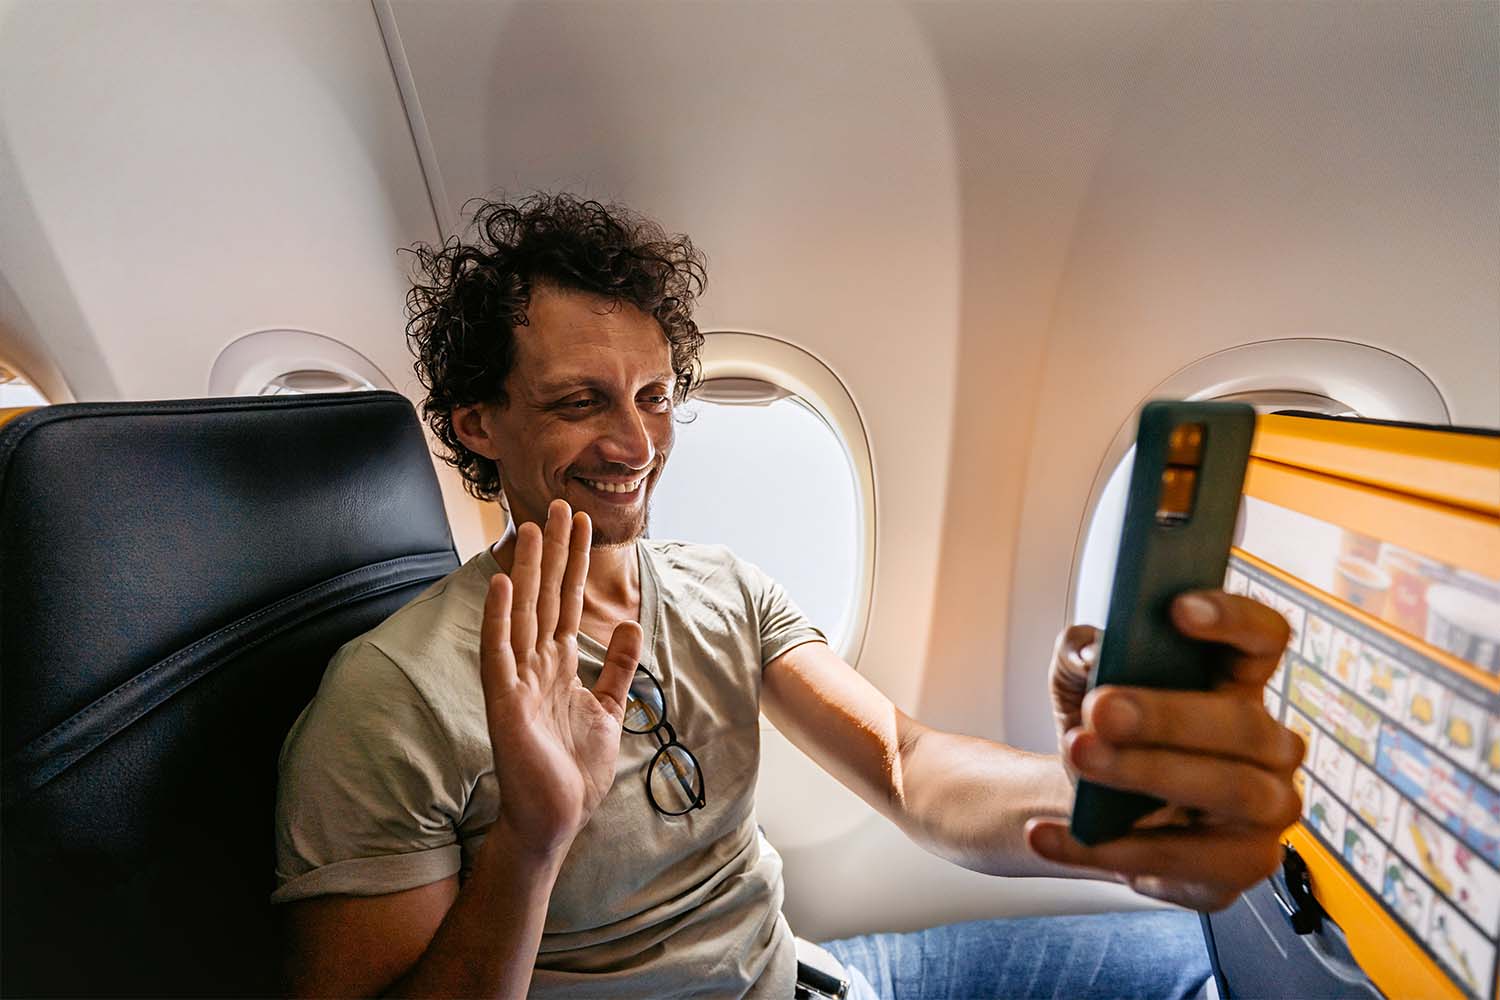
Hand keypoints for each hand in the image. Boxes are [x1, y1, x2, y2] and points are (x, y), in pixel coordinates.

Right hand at [480, 500, 642, 858]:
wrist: (555, 818)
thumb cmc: (574, 771)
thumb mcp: (608, 710)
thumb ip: (618, 670)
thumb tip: (630, 627)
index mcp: (558, 666)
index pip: (568, 602)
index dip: (575, 562)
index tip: (581, 523)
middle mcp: (535, 665)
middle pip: (546, 596)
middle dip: (553, 551)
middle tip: (558, 505)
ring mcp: (517, 680)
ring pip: (523, 613)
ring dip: (526, 570)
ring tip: (529, 527)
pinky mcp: (505, 701)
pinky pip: (500, 652)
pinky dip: (500, 618)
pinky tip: (502, 585)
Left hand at [1028, 591, 1305, 910]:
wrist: (1095, 813)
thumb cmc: (1108, 739)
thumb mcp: (1078, 688)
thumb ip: (1078, 654)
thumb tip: (1088, 653)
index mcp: (1238, 686)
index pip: (1263, 639)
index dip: (1233, 618)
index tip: (1177, 608)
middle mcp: (1269, 746)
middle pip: (1243, 722)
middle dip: (1168, 715)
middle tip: (1100, 710)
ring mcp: (1266, 811)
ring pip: (1230, 789)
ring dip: (1148, 775)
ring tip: (1079, 758)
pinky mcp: (1239, 867)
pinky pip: (1184, 863)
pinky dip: (1106, 850)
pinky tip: (1052, 834)